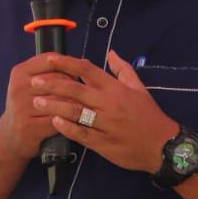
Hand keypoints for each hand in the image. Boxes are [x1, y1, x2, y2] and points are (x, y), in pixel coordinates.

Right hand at [0, 53, 76, 159]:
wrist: (9, 136)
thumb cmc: (26, 105)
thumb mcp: (30, 84)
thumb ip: (50, 72)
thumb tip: (84, 62)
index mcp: (20, 72)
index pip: (49, 59)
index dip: (68, 64)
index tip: (78, 72)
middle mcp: (19, 87)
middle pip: (57, 79)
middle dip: (74, 85)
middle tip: (85, 92)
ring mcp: (23, 108)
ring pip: (60, 100)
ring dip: (76, 103)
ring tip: (86, 106)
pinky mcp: (30, 127)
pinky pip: (58, 120)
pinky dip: (70, 120)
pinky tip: (77, 120)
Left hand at [30, 50, 177, 172]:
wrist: (163, 146)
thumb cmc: (149, 115)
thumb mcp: (139, 88)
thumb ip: (123, 69)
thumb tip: (111, 52)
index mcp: (115, 88)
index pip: (87, 70)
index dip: (66, 63)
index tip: (49, 59)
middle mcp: (108, 103)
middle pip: (76, 89)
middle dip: (53, 83)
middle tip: (34, 81)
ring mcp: (105, 123)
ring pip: (75, 112)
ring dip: (54, 105)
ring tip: (37, 100)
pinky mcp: (103, 143)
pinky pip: (81, 133)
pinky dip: (66, 127)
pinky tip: (54, 121)